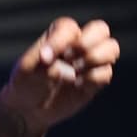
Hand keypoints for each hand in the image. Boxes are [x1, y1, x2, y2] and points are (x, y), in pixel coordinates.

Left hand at [1, 17, 119, 131]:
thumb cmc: (25, 83)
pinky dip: (93, 78)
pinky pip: (106, 73)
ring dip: (95, 58)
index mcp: (58, 35)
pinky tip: (77, 85)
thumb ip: (42, 62)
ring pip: (111, 48)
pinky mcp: (95, 80)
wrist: (29, 109)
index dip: (61, 41)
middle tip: (70, 59)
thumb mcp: (26, 70)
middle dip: (88, 43)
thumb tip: (60, 65)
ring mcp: (88, 62)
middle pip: (100, 29)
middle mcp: (76, 45)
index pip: (69, 27)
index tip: (45, 59)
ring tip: (75, 70)